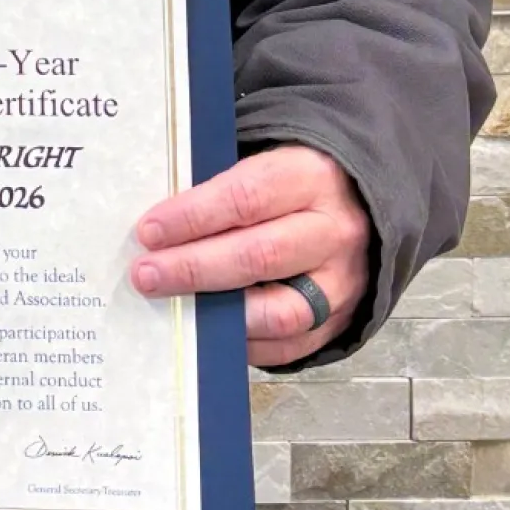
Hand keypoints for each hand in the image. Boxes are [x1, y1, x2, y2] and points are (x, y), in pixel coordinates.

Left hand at [129, 144, 371, 368]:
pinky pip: (290, 345)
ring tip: (175, 308)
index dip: (194, 216)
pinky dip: (246, 344)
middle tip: (146, 275)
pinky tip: (209, 333)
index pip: (247, 197)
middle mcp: (334, 230)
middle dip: (194, 268)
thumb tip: (159, 227)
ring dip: (219, 314)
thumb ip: (222, 189)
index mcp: (311, 177)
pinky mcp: (343, 320)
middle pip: (260, 255)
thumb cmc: (293, 184)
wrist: (364, 206)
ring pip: (279, 310)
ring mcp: (344, 281)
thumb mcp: (268, 164)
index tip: (148, 231)